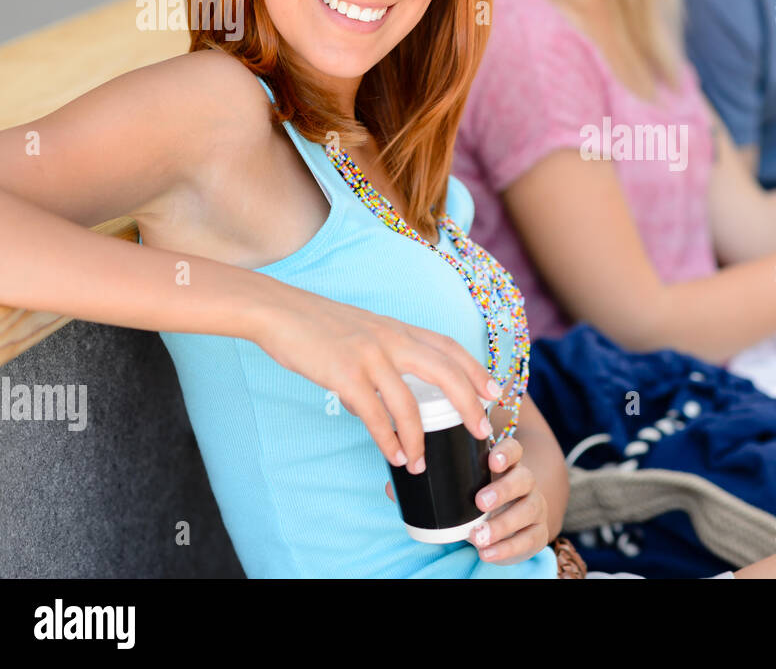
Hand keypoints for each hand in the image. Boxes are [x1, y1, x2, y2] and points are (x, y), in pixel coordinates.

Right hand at [250, 286, 499, 473]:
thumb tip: (387, 408)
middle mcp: (392, 339)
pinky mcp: (344, 374)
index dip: (476, 369)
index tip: (495, 391)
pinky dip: (388, 439)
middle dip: (469, 402)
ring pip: (409, 402)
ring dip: (419, 438)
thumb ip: (383, 362)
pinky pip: (375, 414)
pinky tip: (395, 455)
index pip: (449, 346)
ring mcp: (370, 356)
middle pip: (445, 370)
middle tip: (482, 430)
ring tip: (421, 463)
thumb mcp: (363, 334)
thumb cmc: (318, 326)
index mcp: (398, 329)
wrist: (279, 311)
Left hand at [384, 436, 549, 564]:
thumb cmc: (478, 499)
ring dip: (503, 524)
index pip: (513, 449)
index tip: (491, 461)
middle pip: (523, 478)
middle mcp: (524, 482)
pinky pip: (530, 539)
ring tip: (478, 537)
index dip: (506, 453)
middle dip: (503, 489)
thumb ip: (429, 485)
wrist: (509, 527)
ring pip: (528, 509)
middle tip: (480, 502)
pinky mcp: (537, 532)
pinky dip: (508, 548)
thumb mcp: (459, 489)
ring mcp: (534, 506)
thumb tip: (393, 488)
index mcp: (506, 465)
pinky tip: (487, 553)